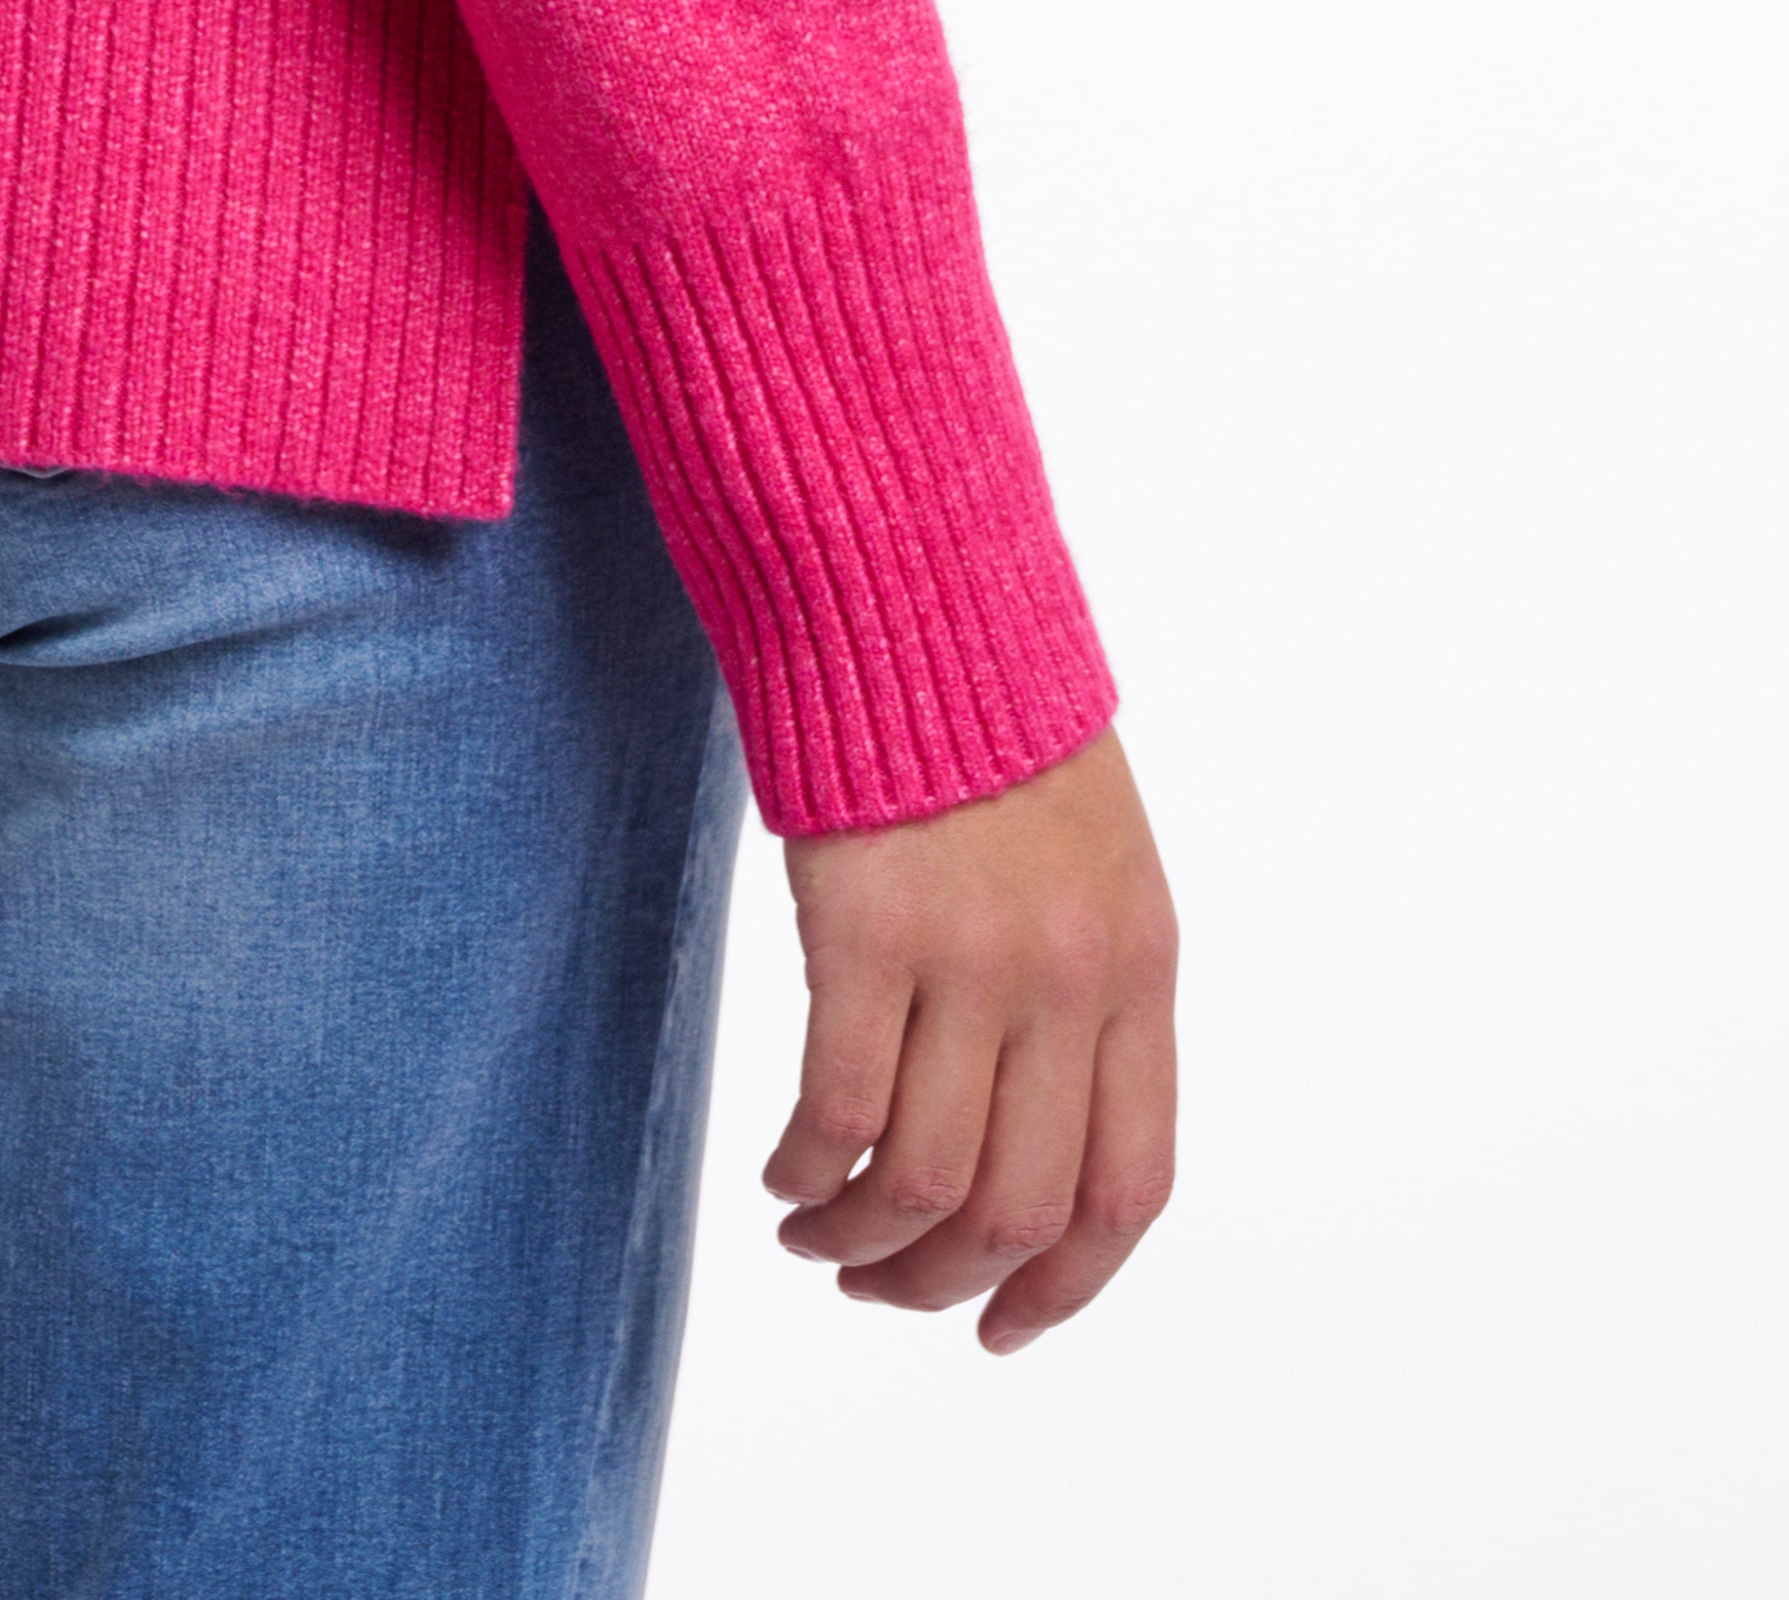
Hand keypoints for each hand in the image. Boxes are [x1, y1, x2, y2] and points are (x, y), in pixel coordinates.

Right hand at [766, 724, 1175, 1350]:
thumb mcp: (1089, 867)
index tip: (998, 1328)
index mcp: (1138, 971)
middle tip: (876, 1289)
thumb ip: (1082, 997)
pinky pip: (841, 1112)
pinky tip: (783, 1173)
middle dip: (941, 1283)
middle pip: (1020, 1207)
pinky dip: (809, 1173)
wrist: (909, 595)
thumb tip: (1035, 1144)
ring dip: (861, 1244)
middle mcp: (1068, 980)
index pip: (1127, 1189)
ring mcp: (970, 958)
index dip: (1064, 1286)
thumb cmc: (988, 728)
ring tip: (813, 1237)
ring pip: (926, 1183)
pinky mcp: (866, 930)